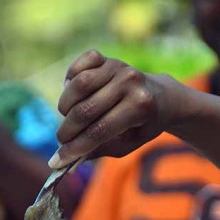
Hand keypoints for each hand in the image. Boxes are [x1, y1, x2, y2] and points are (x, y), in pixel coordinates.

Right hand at [49, 50, 179, 168]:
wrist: (161, 97)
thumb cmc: (142, 126)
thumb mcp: (128, 145)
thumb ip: (99, 150)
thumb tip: (66, 159)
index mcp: (139, 107)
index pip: (98, 131)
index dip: (75, 148)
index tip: (59, 160)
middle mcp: (129, 82)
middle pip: (85, 110)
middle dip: (67, 131)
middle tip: (61, 141)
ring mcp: (117, 67)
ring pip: (78, 86)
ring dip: (66, 107)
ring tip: (69, 118)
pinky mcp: (106, 58)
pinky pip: (78, 67)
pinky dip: (69, 81)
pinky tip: (73, 94)